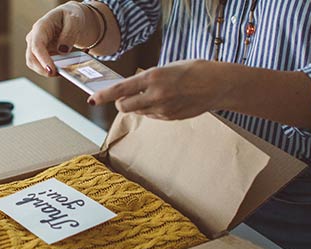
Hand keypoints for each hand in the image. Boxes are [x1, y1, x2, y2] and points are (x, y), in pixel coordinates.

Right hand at [25, 2, 99, 76]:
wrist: (71, 19)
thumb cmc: (71, 16)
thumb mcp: (74, 20)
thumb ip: (69, 34)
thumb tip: (62, 50)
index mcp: (41, 27)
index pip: (36, 45)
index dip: (42, 59)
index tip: (51, 70)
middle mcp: (35, 38)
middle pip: (31, 59)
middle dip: (43, 70)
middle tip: (58, 74)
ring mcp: (37, 48)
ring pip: (36, 66)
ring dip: (49, 71)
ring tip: (66, 69)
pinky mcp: (42, 56)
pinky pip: (45, 67)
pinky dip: (55, 70)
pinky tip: (66, 66)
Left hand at [89, 60, 232, 119]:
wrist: (218, 85)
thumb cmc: (193, 71)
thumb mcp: (166, 68)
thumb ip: (147, 80)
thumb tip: (131, 90)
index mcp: (153, 77)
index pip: (120, 89)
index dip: (103, 95)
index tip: (92, 99)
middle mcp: (155, 95)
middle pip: (123, 106)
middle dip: (120, 103)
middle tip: (123, 97)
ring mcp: (163, 109)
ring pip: (137, 112)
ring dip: (137, 106)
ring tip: (154, 94)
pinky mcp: (170, 118)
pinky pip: (152, 116)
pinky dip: (151, 110)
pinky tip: (165, 101)